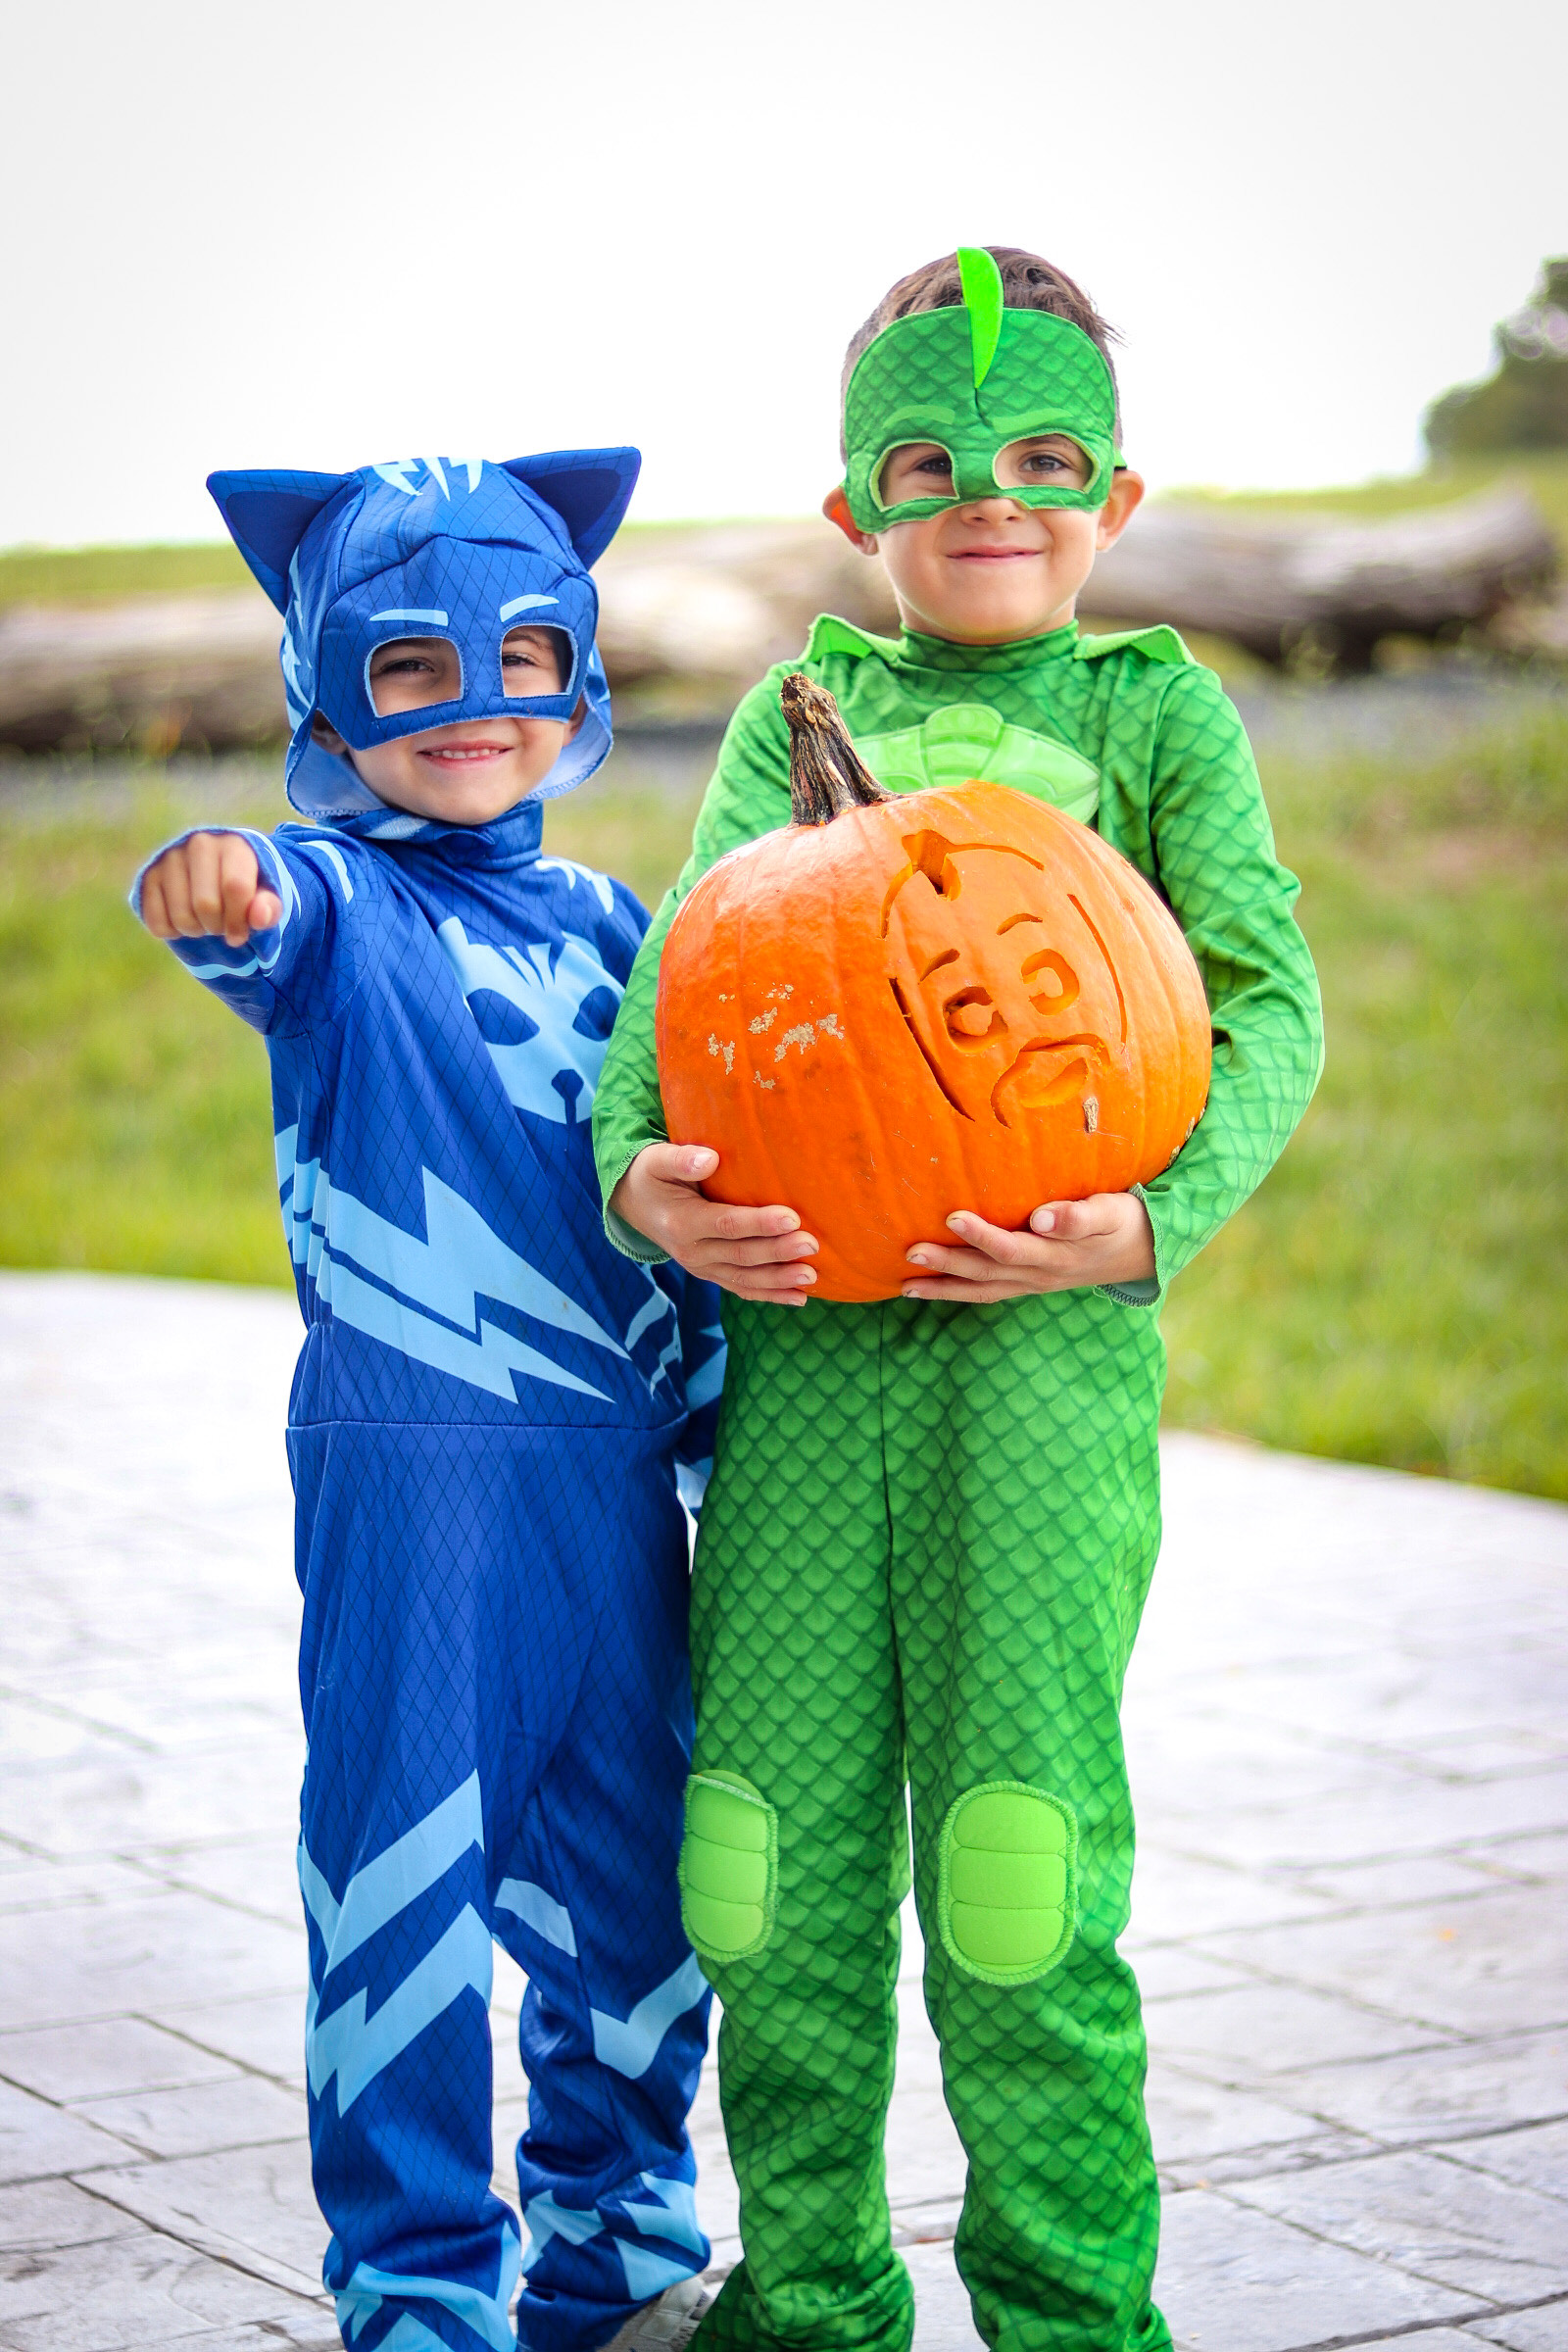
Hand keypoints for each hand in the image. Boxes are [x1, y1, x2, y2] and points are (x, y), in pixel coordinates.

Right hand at [139, 832, 280, 946]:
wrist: (218, 875)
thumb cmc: (248, 888)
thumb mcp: (266, 897)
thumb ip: (269, 908)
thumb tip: (259, 918)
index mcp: (234, 845)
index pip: (235, 888)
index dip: (239, 920)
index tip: (242, 933)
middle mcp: (198, 844)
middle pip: (205, 905)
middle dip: (217, 926)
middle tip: (221, 924)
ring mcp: (169, 858)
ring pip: (181, 916)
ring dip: (195, 931)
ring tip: (203, 920)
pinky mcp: (149, 876)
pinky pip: (157, 922)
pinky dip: (172, 932)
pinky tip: (182, 919)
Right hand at [610, 1144, 817, 1304]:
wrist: (634, 1204)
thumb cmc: (652, 1175)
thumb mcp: (657, 1160)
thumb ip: (681, 1159)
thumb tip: (710, 1159)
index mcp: (681, 1223)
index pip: (726, 1225)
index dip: (759, 1223)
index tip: (792, 1217)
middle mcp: (691, 1252)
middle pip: (741, 1255)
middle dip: (778, 1252)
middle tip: (812, 1244)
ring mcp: (701, 1268)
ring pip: (745, 1279)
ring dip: (779, 1280)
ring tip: (811, 1277)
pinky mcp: (710, 1274)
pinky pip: (741, 1288)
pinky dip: (770, 1295)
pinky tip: (798, 1297)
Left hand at [902, 1193, 1155, 1303]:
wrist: (1144, 1252)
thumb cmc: (1123, 1221)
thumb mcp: (1111, 1213)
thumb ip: (1079, 1216)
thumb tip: (1042, 1218)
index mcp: (1057, 1256)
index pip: (1011, 1249)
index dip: (981, 1236)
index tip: (952, 1217)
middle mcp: (1040, 1276)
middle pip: (986, 1274)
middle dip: (947, 1266)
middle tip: (911, 1252)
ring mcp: (1033, 1285)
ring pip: (982, 1291)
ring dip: (944, 1290)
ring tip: (905, 1285)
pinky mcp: (1029, 1285)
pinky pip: (988, 1293)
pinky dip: (958, 1293)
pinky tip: (930, 1289)